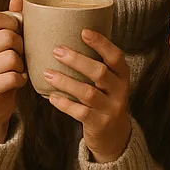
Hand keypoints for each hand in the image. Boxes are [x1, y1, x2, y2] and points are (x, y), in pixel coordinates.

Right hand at [0, 0, 27, 143]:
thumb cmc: (3, 69)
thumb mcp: (7, 44)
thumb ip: (12, 20)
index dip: (15, 25)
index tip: (18, 36)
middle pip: (7, 37)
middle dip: (22, 47)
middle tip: (20, 57)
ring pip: (11, 58)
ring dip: (21, 65)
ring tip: (17, 70)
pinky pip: (11, 77)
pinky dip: (21, 80)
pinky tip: (17, 82)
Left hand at [45, 30, 131, 163]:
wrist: (116, 137)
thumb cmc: (106, 101)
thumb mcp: (110, 83)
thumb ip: (98, 65)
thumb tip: (70, 38)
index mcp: (122, 76)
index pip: (116, 57)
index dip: (101, 43)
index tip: (83, 32)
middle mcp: (120, 91)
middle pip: (99, 72)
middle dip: (77, 60)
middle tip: (57, 50)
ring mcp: (110, 109)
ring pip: (87, 93)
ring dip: (65, 82)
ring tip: (47, 73)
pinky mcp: (99, 124)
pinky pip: (79, 112)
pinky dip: (64, 103)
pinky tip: (52, 96)